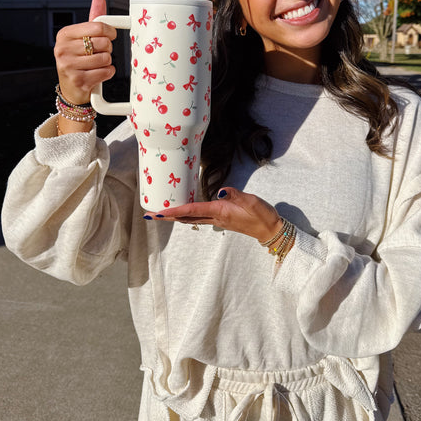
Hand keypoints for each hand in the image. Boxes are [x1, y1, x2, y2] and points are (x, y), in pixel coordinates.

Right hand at [54, 0, 116, 103]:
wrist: (72, 89)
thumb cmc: (79, 60)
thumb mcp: (83, 38)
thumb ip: (93, 19)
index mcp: (65, 35)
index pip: (97, 26)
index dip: (110, 32)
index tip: (110, 36)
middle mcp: (63, 49)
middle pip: (103, 42)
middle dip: (107, 49)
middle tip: (99, 54)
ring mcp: (68, 66)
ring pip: (106, 58)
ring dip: (107, 63)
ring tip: (96, 65)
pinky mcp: (78, 80)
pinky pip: (106, 71)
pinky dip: (107, 73)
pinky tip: (98, 74)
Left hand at [146, 187, 282, 244]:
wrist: (271, 230)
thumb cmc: (262, 215)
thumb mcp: (252, 201)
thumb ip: (235, 194)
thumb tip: (220, 190)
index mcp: (220, 212)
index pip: (192, 210)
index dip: (174, 210)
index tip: (158, 212)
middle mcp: (215, 218)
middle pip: (186, 217)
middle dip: (168, 216)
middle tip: (150, 215)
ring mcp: (218, 220)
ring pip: (191, 218)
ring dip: (175, 216)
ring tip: (162, 212)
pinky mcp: (222, 219)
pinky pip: (199, 217)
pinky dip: (187, 215)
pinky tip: (184, 212)